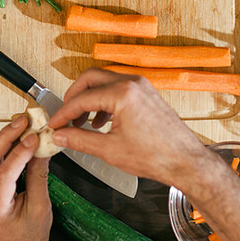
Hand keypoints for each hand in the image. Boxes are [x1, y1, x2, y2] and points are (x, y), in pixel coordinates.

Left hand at [0, 115, 50, 240]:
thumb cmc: (29, 240)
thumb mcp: (41, 209)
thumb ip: (38, 177)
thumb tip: (41, 149)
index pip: (4, 172)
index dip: (20, 152)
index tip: (34, 137)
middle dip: (6, 136)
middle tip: (24, 121)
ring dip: (4, 139)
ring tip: (22, 125)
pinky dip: (4, 149)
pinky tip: (17, 140)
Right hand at [48, 68, 207, 186]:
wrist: (185, 161)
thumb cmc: (157, 156)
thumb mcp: (110, 150)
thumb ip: (80, 140)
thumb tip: (61, 135)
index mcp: (122, 94)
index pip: (82, 99)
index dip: (63, 112)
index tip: (54, 123)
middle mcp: (132, 83)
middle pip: (90, 78)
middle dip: (74, 97)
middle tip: (64, 115)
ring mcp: (141, 86)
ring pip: (104, 82)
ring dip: (89, 98)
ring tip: (81, 122)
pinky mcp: (146, 93)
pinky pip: (117, 88)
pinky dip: (104, 101)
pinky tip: (100, 122)